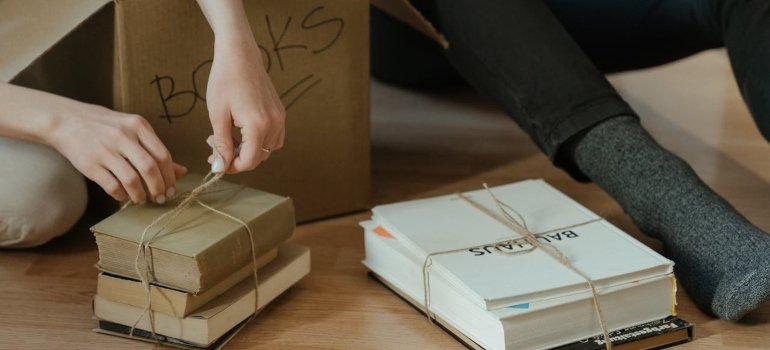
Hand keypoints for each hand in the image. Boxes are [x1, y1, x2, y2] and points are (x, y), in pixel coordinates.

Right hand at [48, 102, 185, 203]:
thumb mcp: (133, 130)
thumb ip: (155, 149)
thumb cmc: (105, 126)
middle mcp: (123, 136)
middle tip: (160, 198)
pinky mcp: (90, 164)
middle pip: (150, 168)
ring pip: (132, 180)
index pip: (163, 155)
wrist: (65, 120)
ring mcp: (105, 149)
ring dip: (140, 195)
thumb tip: (181, 171)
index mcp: (138, 125)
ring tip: (141, 199)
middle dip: (159, 188)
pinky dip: (121, 195)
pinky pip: (112, 186)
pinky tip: (123, 195)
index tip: (171, 189)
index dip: (170, 176)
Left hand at [205, 36, 285, 172]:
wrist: (240, 55)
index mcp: (258, 125)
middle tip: (215, 148)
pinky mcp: (280, 113)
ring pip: (266, 150)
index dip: (231, 167)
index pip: (249, 161)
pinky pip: (274, 139)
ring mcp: (279, 118)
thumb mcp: (217, 115)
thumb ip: (221, 144)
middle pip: (258, 158)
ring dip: (248, 151)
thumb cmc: (225, 80)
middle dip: (236, 159)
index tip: (216, 162)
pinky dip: (259, 143)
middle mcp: (274, 124)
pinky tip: (243, 133)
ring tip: (228, 139)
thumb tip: (220, 167)